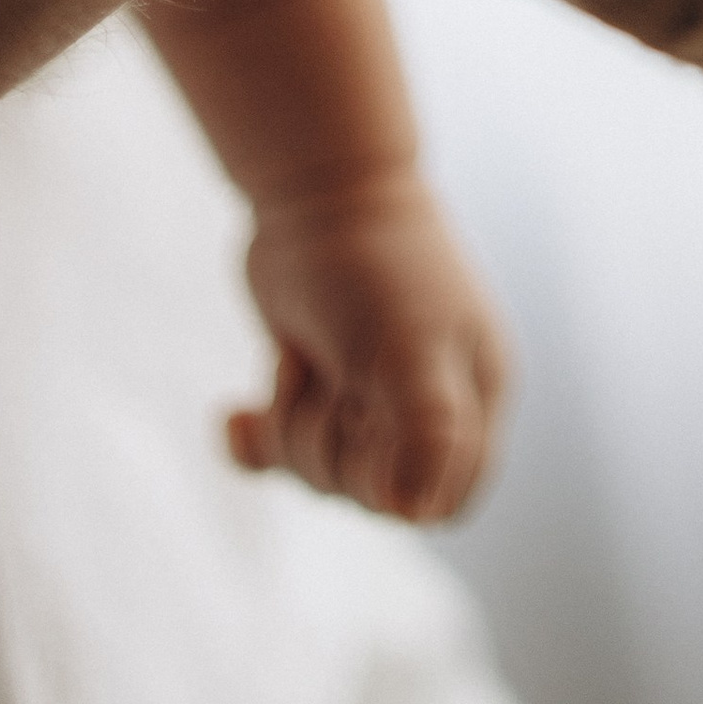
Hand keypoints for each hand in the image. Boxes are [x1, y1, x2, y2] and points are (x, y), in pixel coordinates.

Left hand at [231, 171, 509, 523]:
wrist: (315, 186)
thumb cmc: (374, 266)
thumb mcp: (407, 348)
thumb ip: (426, 432)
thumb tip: (417, 516)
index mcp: (471, 396)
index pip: (447, 501)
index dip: (398, 487)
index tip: (369, 429)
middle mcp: (426, 402)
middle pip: (372, 495)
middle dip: (330, 445)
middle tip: (330, 375)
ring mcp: (367, 394)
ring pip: (320, 474)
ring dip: (291, 425)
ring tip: (296, 358)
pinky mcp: (312, 381)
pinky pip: (277, 454)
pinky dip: (252, 441)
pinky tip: (232, 417)